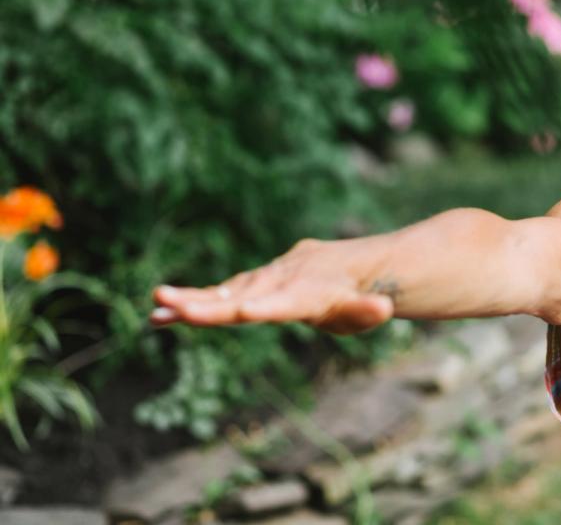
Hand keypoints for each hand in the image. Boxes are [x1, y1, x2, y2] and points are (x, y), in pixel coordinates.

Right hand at [149, 238, 395, 334]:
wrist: (358, 265)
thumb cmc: (362, 295)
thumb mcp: (370, 308)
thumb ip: (369, 309)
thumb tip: (384, 308)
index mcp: (309, 292)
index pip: (285, 302)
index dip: (266, 306)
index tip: (243, 310)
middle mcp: (283, 280)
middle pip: (244, 295)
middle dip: (211, 303)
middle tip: (175, 306)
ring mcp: (268, 278)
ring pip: (227, 290)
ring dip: (192, 301)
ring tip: (157, 306)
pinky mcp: (258, 280)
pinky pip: (224, 291)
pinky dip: (196, 301)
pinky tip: (161, 314)